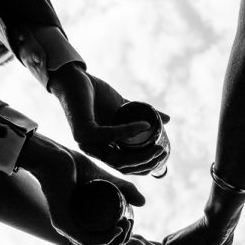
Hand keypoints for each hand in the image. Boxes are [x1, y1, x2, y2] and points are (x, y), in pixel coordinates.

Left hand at [21, 133, 143, 244]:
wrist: (56, 157)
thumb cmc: (77, 166)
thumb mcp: (109, 180)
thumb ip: (125, 189)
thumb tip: (143, 204)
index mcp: (81, 222)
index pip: (103, 238)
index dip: (122, 236)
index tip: (131, 221)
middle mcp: (72, 228)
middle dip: (122, 240)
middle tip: (129, 223)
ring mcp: (66, 228)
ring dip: (116, 241)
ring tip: (125, 225)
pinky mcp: (62, 224)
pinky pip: (86, 241)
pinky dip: (105, 240)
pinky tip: (117, 231)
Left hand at [52, 68, 169, 174]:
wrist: (76, 77)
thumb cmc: (97, 94)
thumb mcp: (125, 108)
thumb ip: (143, 115)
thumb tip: (168, 120)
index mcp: (102, 148)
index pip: (125, 167)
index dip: (144, 167)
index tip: (162, 157)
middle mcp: (93, 150)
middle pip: (122, 167)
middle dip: (145, 164)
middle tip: (161, 152)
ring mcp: (86, 142)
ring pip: (116, 159)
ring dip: (140, 155)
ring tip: (157, 146)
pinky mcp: (83, 131)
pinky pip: (110, 135)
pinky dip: (129, 131)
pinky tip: (144, 126)